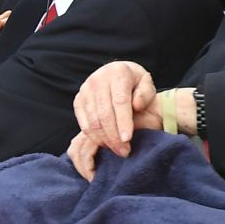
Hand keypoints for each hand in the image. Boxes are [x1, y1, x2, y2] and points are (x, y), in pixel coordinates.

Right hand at [69, 61, 163, 177]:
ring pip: (92, 120)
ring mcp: (85, 90)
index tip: (128, 139)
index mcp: (118, 73)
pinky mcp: (78, 99)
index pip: (119, 101)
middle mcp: (98, 80)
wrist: (115, 72)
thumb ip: (146, 94)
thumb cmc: (135, 82)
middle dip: (113, 136)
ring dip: (104, 139)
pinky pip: (83, 122)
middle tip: (124, 151)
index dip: (123, 121)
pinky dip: (92, 136)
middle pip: (103, 113)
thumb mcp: (146, 83)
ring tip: (117, 150)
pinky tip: (105, 144)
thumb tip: (136, 106)